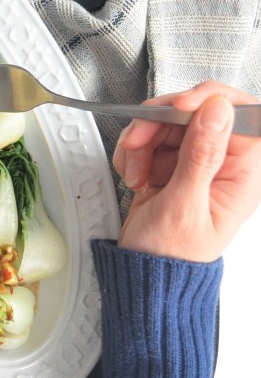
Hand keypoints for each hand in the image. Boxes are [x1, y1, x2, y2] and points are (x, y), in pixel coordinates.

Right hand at [113, 82, 260, 261]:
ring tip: (136, 172)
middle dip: (161, 122)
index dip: (212, 100)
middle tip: (139, 141)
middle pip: (197, 112)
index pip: (244, 115)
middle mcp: (222, 165)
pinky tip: (133, 176)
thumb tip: (217, 110)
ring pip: (168, 122)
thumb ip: (201, 155)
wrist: (142, 277)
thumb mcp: (184, 205)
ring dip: (142, 140)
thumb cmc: (169, 257)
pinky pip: (151, 138)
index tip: (182, 105)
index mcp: (242, 175)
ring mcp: (195, 163)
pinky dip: (134, 152)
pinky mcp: (170, 164)